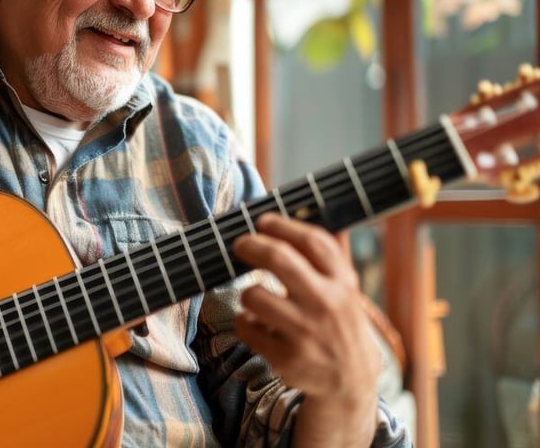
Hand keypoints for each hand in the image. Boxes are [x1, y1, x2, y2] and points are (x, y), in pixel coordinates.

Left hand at [232, 213, 379, 445]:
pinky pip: (245, 326)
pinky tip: (256, 324)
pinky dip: (244, 321)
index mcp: (343, 282)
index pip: (312, 240)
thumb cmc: (338, 322)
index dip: (282, 224)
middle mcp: (327, 304)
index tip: (263, 220)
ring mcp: (306, 332)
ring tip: (256, 297)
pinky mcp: (287, 357)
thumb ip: (327, 255)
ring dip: (247, 292)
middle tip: (239, 244)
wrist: (350, 380)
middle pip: (278, 258)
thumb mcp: (345, 288)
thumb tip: (303, 210)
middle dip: (250, 245)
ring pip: (253, 294)